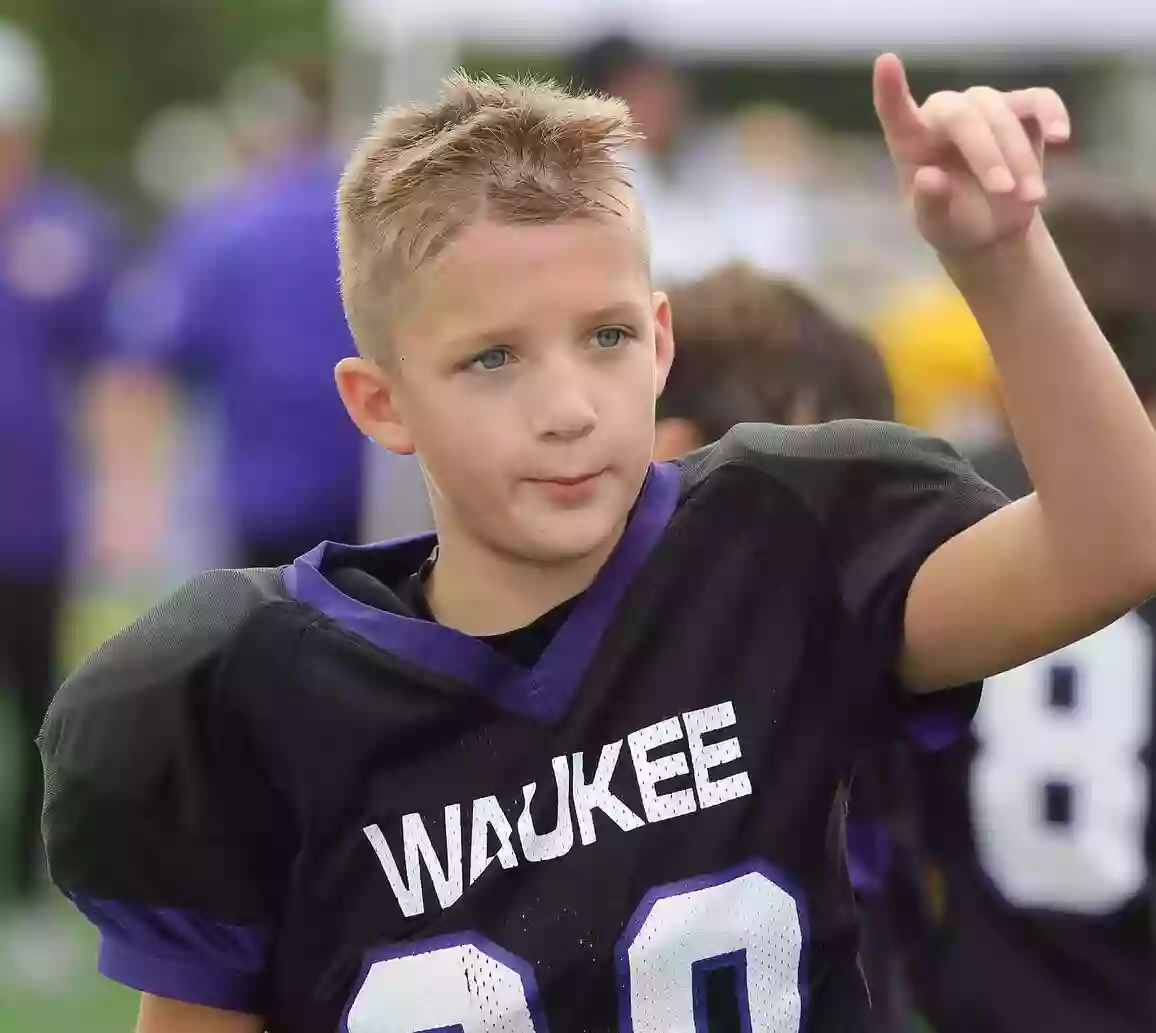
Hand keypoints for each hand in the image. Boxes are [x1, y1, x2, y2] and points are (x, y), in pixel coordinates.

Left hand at [873, 53, 1070, 255]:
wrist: (992, 230)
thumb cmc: (954, 224)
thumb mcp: (937, 226)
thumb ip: (930, 204)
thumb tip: (930, 178)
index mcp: (911, 142)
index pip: (895, 112)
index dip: (890, 88)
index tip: (886, 61)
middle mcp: (943, 116)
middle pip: (963, 116)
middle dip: (987, 155)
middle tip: (1003, 192)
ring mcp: (982, 108)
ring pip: (1001, 113)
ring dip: (1019, 156)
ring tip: (1031, 199)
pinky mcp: (1021, 109)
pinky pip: (1039, 100)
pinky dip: (1052, 114)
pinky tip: (1059, 137)